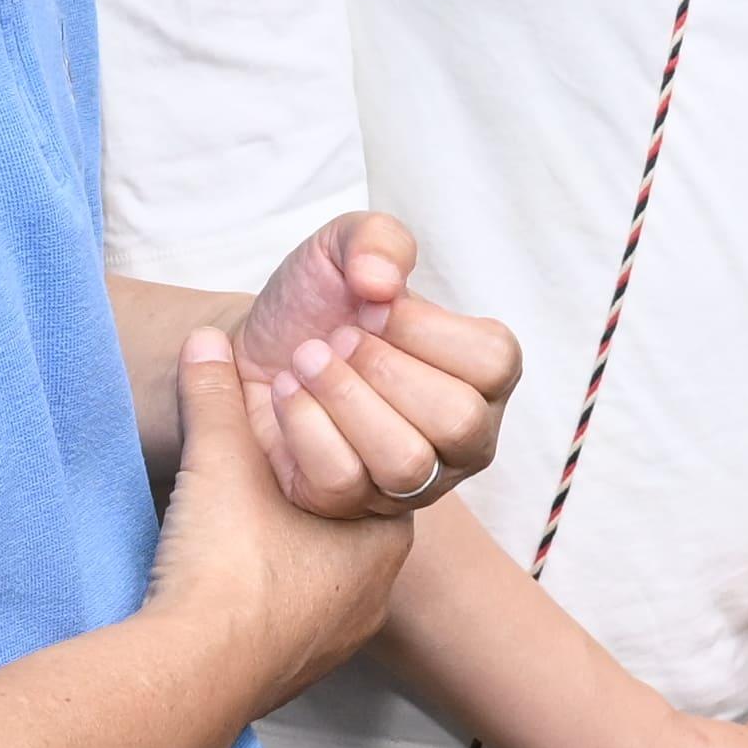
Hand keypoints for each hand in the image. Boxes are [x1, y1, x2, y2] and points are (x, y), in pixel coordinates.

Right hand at [150, 333, 415, 686]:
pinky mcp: (297, 673)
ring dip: (283, 550)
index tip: (291, 427)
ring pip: (319, 579)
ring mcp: (338, 641)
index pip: (371, 470)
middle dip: (304, 494)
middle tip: (261, 471)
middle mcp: (375, 594)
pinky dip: (262, 596)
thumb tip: (203, 340)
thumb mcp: (220, 460)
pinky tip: (227, 580)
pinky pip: (289, 622)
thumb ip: (215, 396)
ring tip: (237, 525)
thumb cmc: (229, 564)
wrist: (197, 674)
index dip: (332, 439)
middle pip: (344, 525)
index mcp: (380, 536)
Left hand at [232, 209, 519, 525]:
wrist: (252, 345)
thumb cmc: (319, 302)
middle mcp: (464, 436)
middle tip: (338, 337)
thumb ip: (377, 240)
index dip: (426, 329)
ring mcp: (414, 481)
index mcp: (483, 373)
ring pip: (405, 463)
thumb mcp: (346, 246)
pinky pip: (343, 482)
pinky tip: (286, 393)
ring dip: (342, 396)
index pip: (495, 363)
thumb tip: (383, 282)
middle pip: (458, 421)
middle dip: (382, 368)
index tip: (373, 305)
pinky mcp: (353, 507)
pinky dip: (303, 424)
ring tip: (306, 360)